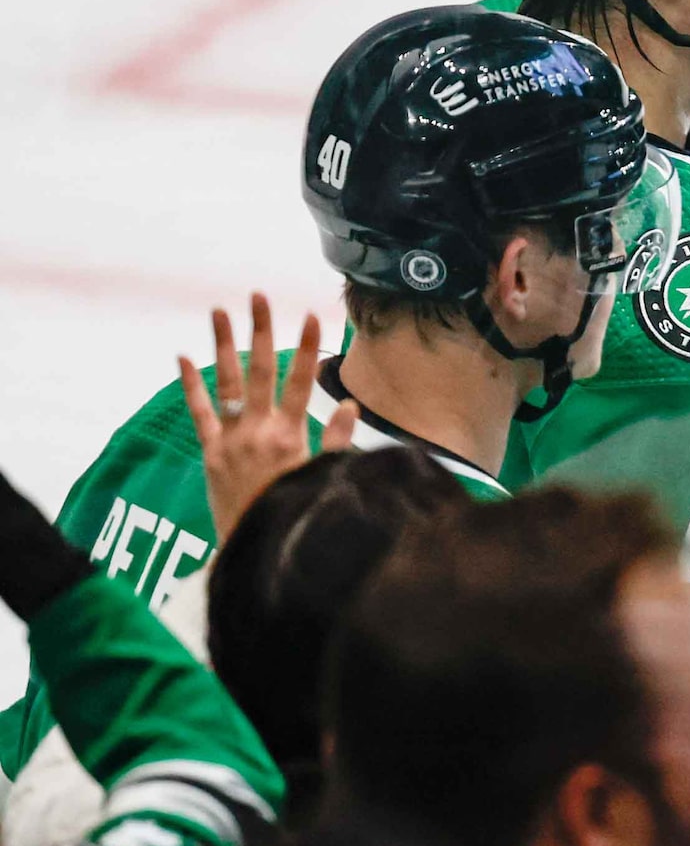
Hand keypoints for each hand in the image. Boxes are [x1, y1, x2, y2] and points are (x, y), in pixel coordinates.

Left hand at [178, 294, 358, 539]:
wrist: (258, 549)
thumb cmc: (298, 512)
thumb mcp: (325, 478)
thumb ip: (336, 441)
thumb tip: (350, 405)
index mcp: (291, 436)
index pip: (302, 382)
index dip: (308, 348)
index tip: (313, 315)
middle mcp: (258, 431)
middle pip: (260, 371)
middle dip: (261, 331)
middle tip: (259, 297)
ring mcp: (230, 439)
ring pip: (226, 383)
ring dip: (223, 346)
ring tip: (220, 312)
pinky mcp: (210, 453)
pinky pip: (198, 414)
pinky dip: (190, 386)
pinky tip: (182, 358)